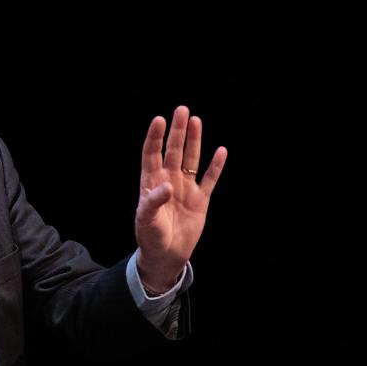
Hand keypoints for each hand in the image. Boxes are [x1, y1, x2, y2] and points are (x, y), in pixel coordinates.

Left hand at [135, 105, 226, 291]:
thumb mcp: (145, 221)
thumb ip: (152, 202)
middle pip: (173, 151)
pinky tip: (221, 151)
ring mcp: (185, 188)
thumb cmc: (150, 237)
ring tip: (196, 121)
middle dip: (177, 131)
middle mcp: (168, 181)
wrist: (166, 255)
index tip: (159, 120)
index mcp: (151, 183)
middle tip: (182, 110)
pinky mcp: (200, 200)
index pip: (152, 154)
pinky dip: (215, 166)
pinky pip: (209, 179)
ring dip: (194, 141)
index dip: (155, 137)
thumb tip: (167, 185)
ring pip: (191, 159)